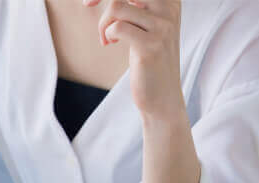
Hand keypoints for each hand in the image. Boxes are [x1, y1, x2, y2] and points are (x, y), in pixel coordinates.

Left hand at [84, 0, 184, 121]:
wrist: (162, 97)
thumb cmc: (149, 59)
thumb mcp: (146, 26)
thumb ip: (134, 6)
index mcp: (170, 0)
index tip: (91, 0)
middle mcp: (169, 9)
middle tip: (87, 4)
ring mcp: (162, 27)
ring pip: (118, 6)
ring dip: (103, 22)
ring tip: (106, 36)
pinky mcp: (150, 46)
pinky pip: (117, 27)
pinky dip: (107, 33)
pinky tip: (110, 43)